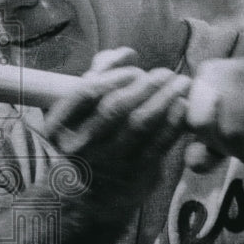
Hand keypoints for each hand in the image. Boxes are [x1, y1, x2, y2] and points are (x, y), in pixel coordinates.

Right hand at [43, 48, 190, 194]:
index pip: (86, 92)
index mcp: (59, 126)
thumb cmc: (92, 131)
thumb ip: (101, 71)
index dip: (114, 75)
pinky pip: (159, 143)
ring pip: (140, 123)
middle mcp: (80, 146)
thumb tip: (126, 54)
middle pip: (115, 107)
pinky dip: (174, 121)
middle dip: (145, 84)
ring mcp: (108, 162)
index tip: (134, 69)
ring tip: (181, 83)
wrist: (97, 189)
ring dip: (164, 98)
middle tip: (165, 73)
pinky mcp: (135, 173)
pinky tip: (183, 105)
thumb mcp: (83, 104)